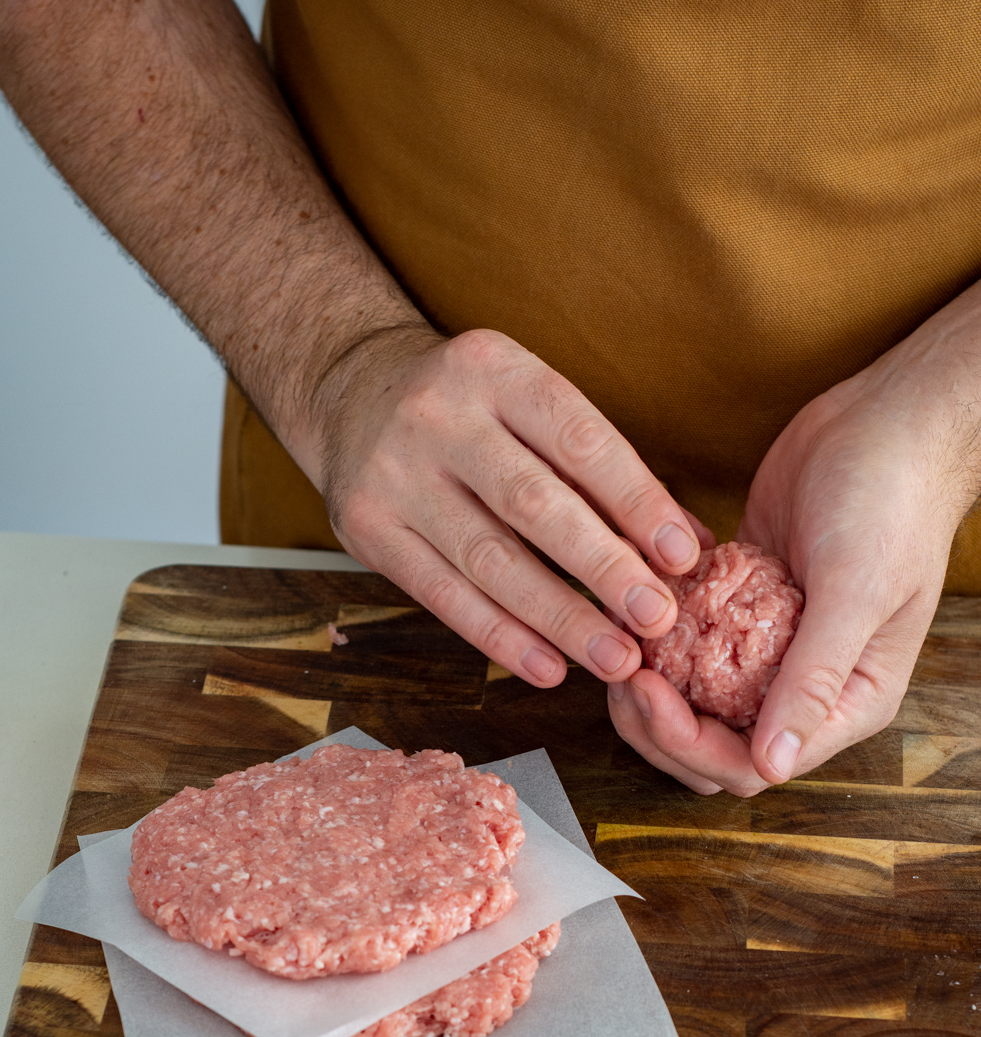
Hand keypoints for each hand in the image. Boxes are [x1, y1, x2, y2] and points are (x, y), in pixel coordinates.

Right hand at [314, 325, 712, 686]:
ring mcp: (394, 474)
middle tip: (656, 619)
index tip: (682, 556)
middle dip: (603, 568)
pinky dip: (500, 637)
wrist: (349, 393)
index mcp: (494, 368)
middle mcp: (437, 416)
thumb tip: (687, 547)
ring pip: (489, 560)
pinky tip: (549, 667)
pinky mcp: (366, 529)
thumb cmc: (470, 408)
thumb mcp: (528, 403)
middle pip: (533, 504)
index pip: (578, 440)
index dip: (636, 501)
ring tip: (615, 659)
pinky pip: (443, 596)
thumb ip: (600, 469)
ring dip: (559, 619)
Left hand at [607, 286, 980, 793]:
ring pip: (693, 701)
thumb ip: (814, 683)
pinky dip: (656, 635)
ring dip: (651, 686)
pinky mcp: (739, 606)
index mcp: (847, 703)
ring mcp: (768, 648)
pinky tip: (632, 604)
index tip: (646, 691)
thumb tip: (774, 767)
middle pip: (712, 744)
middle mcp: (804, 687)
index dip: (690, 743)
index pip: (752, 763)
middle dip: (657, 724)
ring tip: (620, 641)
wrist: (885, 421)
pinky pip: (686, 642)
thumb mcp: (856, 594)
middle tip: (621, 670)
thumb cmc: (890, 502)